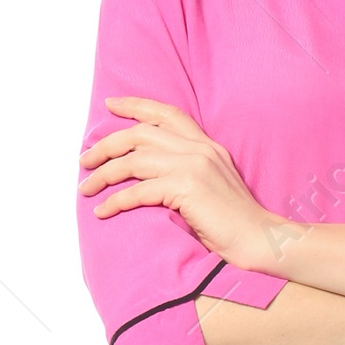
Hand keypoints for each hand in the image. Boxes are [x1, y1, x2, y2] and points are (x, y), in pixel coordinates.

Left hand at [80, 97, 282, 273]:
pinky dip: (115, 201)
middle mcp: (199, 149)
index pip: (166, 114)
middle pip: (140, 134)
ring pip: (133, 161)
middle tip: (85, 160)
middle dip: (106, 145)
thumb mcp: (212, 185)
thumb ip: (189, 170)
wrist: (259, 239)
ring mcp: (193, 166)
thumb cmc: (234, 222)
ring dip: (103, 174)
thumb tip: (151, 174)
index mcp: (206, 145)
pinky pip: (138, 191)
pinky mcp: (187, 189)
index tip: (110, 104)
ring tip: (86, 188)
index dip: (136, 106)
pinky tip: (103, 212)